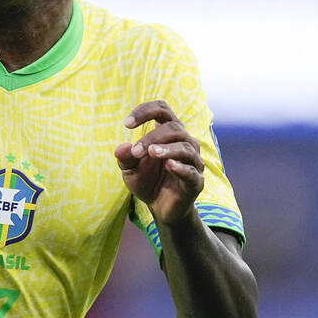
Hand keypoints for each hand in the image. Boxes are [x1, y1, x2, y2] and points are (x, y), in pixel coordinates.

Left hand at [114, 100, 203, 225]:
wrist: (160, 208)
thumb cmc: (147, 180)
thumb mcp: (130, 169)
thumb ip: (125, 158)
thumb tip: (120, 148)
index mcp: (168, 133)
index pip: (162, 110)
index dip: (145, 111)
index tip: (126, 124)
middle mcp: (184, 142)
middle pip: (174, 128)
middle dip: (152, 137)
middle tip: (136, 151)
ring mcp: (193, 161)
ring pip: (185, 146)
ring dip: (167, 148)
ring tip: (151, 152)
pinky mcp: (196, 181)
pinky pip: (192, 171)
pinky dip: (181, 167)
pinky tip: (169, 165)